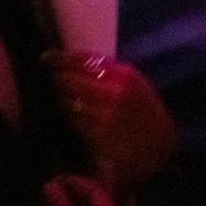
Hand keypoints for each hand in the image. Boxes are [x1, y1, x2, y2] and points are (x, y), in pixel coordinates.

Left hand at [46, 49, 175, 193]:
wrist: (159, 149)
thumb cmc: (148, 116)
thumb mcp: (138, 86)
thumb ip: (113, 73)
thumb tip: (77, 63)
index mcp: (127, 75)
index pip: (85, 59)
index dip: (61, 57)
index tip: (46, 57)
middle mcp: (114, 90)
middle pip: (70, 78)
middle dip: (57, 78)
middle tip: (52, 79)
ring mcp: (103, 112)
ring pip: (66, 99)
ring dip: (62, 99)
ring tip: (64, 99)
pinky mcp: (95, 132)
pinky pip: (71, 119)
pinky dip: (68, 116)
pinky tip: (72, 115)